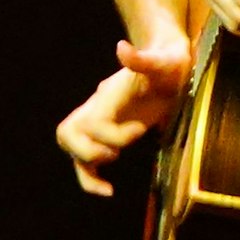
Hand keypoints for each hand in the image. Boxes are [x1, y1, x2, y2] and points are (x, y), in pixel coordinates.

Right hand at [56, 38, 190, 195]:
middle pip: (68, 133)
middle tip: (117, 153)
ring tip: (106, 187)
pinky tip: (107, 191)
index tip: (142, 129)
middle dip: (90, 150)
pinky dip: (91, 179)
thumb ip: (143, 59)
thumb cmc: (170, 63)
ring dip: (85, 171)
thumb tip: (122, 48)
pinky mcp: (109, 136)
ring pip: (73, 151)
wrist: (170, 64)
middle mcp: (98, 109)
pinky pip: (87, 162)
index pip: (94, 121)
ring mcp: (100, 123)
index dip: (115, 133)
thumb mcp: (165, 61)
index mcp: (109, 95)